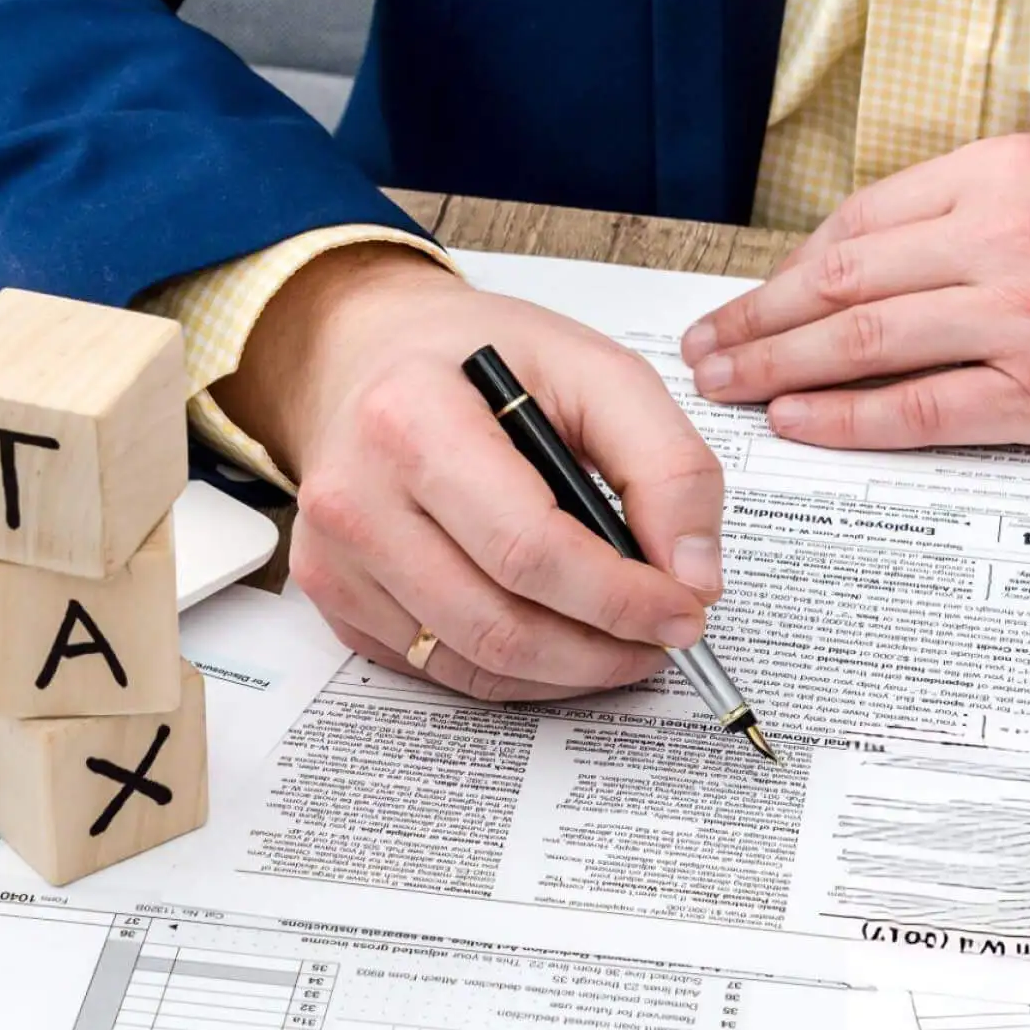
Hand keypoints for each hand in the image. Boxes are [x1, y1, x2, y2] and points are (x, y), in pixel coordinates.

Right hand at [216, 244, 723, 701]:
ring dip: (569, 671)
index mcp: (413, 418)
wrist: (365, 355)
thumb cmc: (475, 357)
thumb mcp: (591, 368)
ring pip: (473, 663)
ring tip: (624, 643)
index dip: (620, 598)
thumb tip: (695, 574)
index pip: (529, 548)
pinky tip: (561, 639)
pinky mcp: (336, 599)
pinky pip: (441, 670)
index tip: (685, 609)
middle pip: (499, 623)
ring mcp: (335, 558)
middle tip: (666, 637)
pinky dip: (518, 674)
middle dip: (604, 648)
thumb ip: (665, 462)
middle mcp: (356, 496)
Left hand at [679, 135, 1029, 450]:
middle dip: (755, 317)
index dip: (786, 267)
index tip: (746, 296)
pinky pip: (920, 409)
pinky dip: (847, 417)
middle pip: (841, 279)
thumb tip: (877, 261)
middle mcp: (1005, 236)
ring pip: (863, 340)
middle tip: (704, 347)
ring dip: (777, 365)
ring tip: (726, 385)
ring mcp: (1025, 317)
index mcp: (1005, 173)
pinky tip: (799, 420)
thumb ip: (978, 213)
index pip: (860, 221)